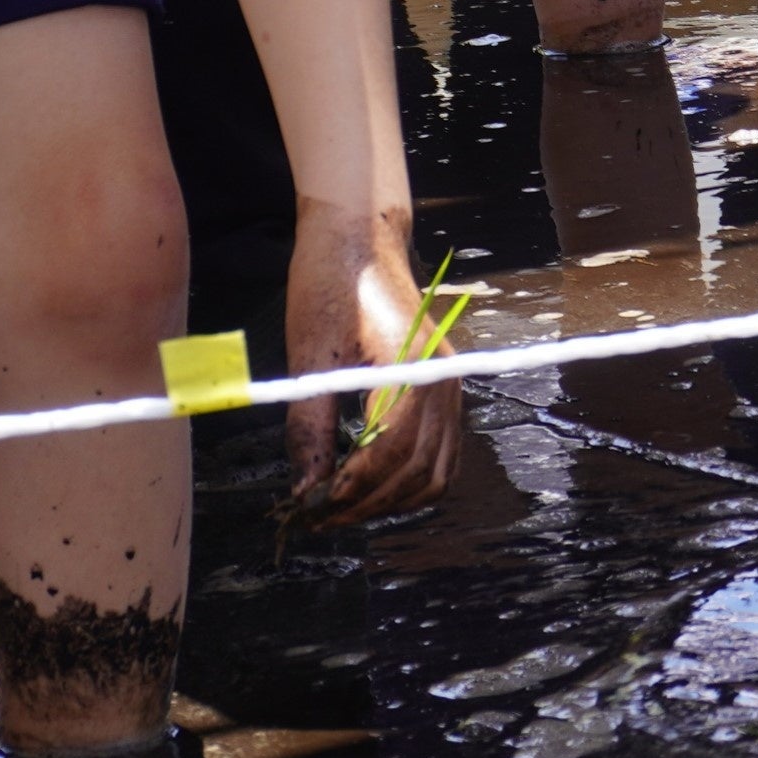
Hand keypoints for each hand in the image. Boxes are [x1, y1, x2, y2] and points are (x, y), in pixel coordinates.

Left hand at [280, 203, 462, 524]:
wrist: (362, 240)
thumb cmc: (332, 286)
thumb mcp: (309, 357)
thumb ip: (309, 427)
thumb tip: (306, 487)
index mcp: (413, 370)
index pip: (391, 453)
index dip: (353, 489)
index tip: (313, 506)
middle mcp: (445, 383)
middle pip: (419, 471)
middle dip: (369, 503)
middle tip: (320, 516)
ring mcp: (451, 387)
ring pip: (437, 471)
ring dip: (393, 499)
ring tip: (344, 506)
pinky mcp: (445, 388)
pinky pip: (442, 453)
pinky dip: (412, 480)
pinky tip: (373, 484)